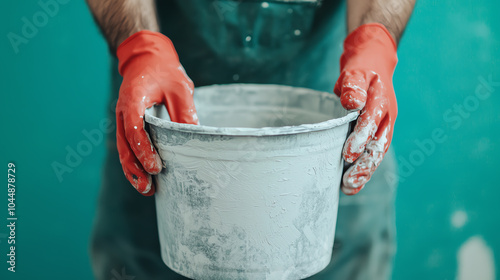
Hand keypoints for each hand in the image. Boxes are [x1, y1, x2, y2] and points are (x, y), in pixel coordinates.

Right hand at [116, 31, 198, 195]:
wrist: (147, 57)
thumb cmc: (165, 71)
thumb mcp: (180, 88)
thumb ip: (184, 111)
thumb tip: (195, 136)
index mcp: (133, 99)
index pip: (134, 129)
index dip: (144, 150)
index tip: (155, 167)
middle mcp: (123, 111)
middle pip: (124, 145)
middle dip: (135, 168)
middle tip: (148, 187)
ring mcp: (123, 118)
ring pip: (123, 148)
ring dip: (132, 170)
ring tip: (146, 189)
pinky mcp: (128, 123)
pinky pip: (127, 145)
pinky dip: (134, 161)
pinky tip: (144, 176)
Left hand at [334, 23, 397, 194]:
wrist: (373, 67)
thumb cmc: (360, 70)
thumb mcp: (354, 72)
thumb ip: (353, 86)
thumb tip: (353, 102)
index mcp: (381, 100)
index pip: (372, 121)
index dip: (360, 138)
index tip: (347, 153)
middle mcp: (386, 117)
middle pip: (378, 144)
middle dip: (364, 164)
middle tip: (349, 180)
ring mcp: (384, 127)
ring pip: (377, 153)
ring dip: (365, 172)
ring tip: (349, 187)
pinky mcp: (378, 134)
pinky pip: (373, 153)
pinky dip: (364, 169)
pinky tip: (352, 184)